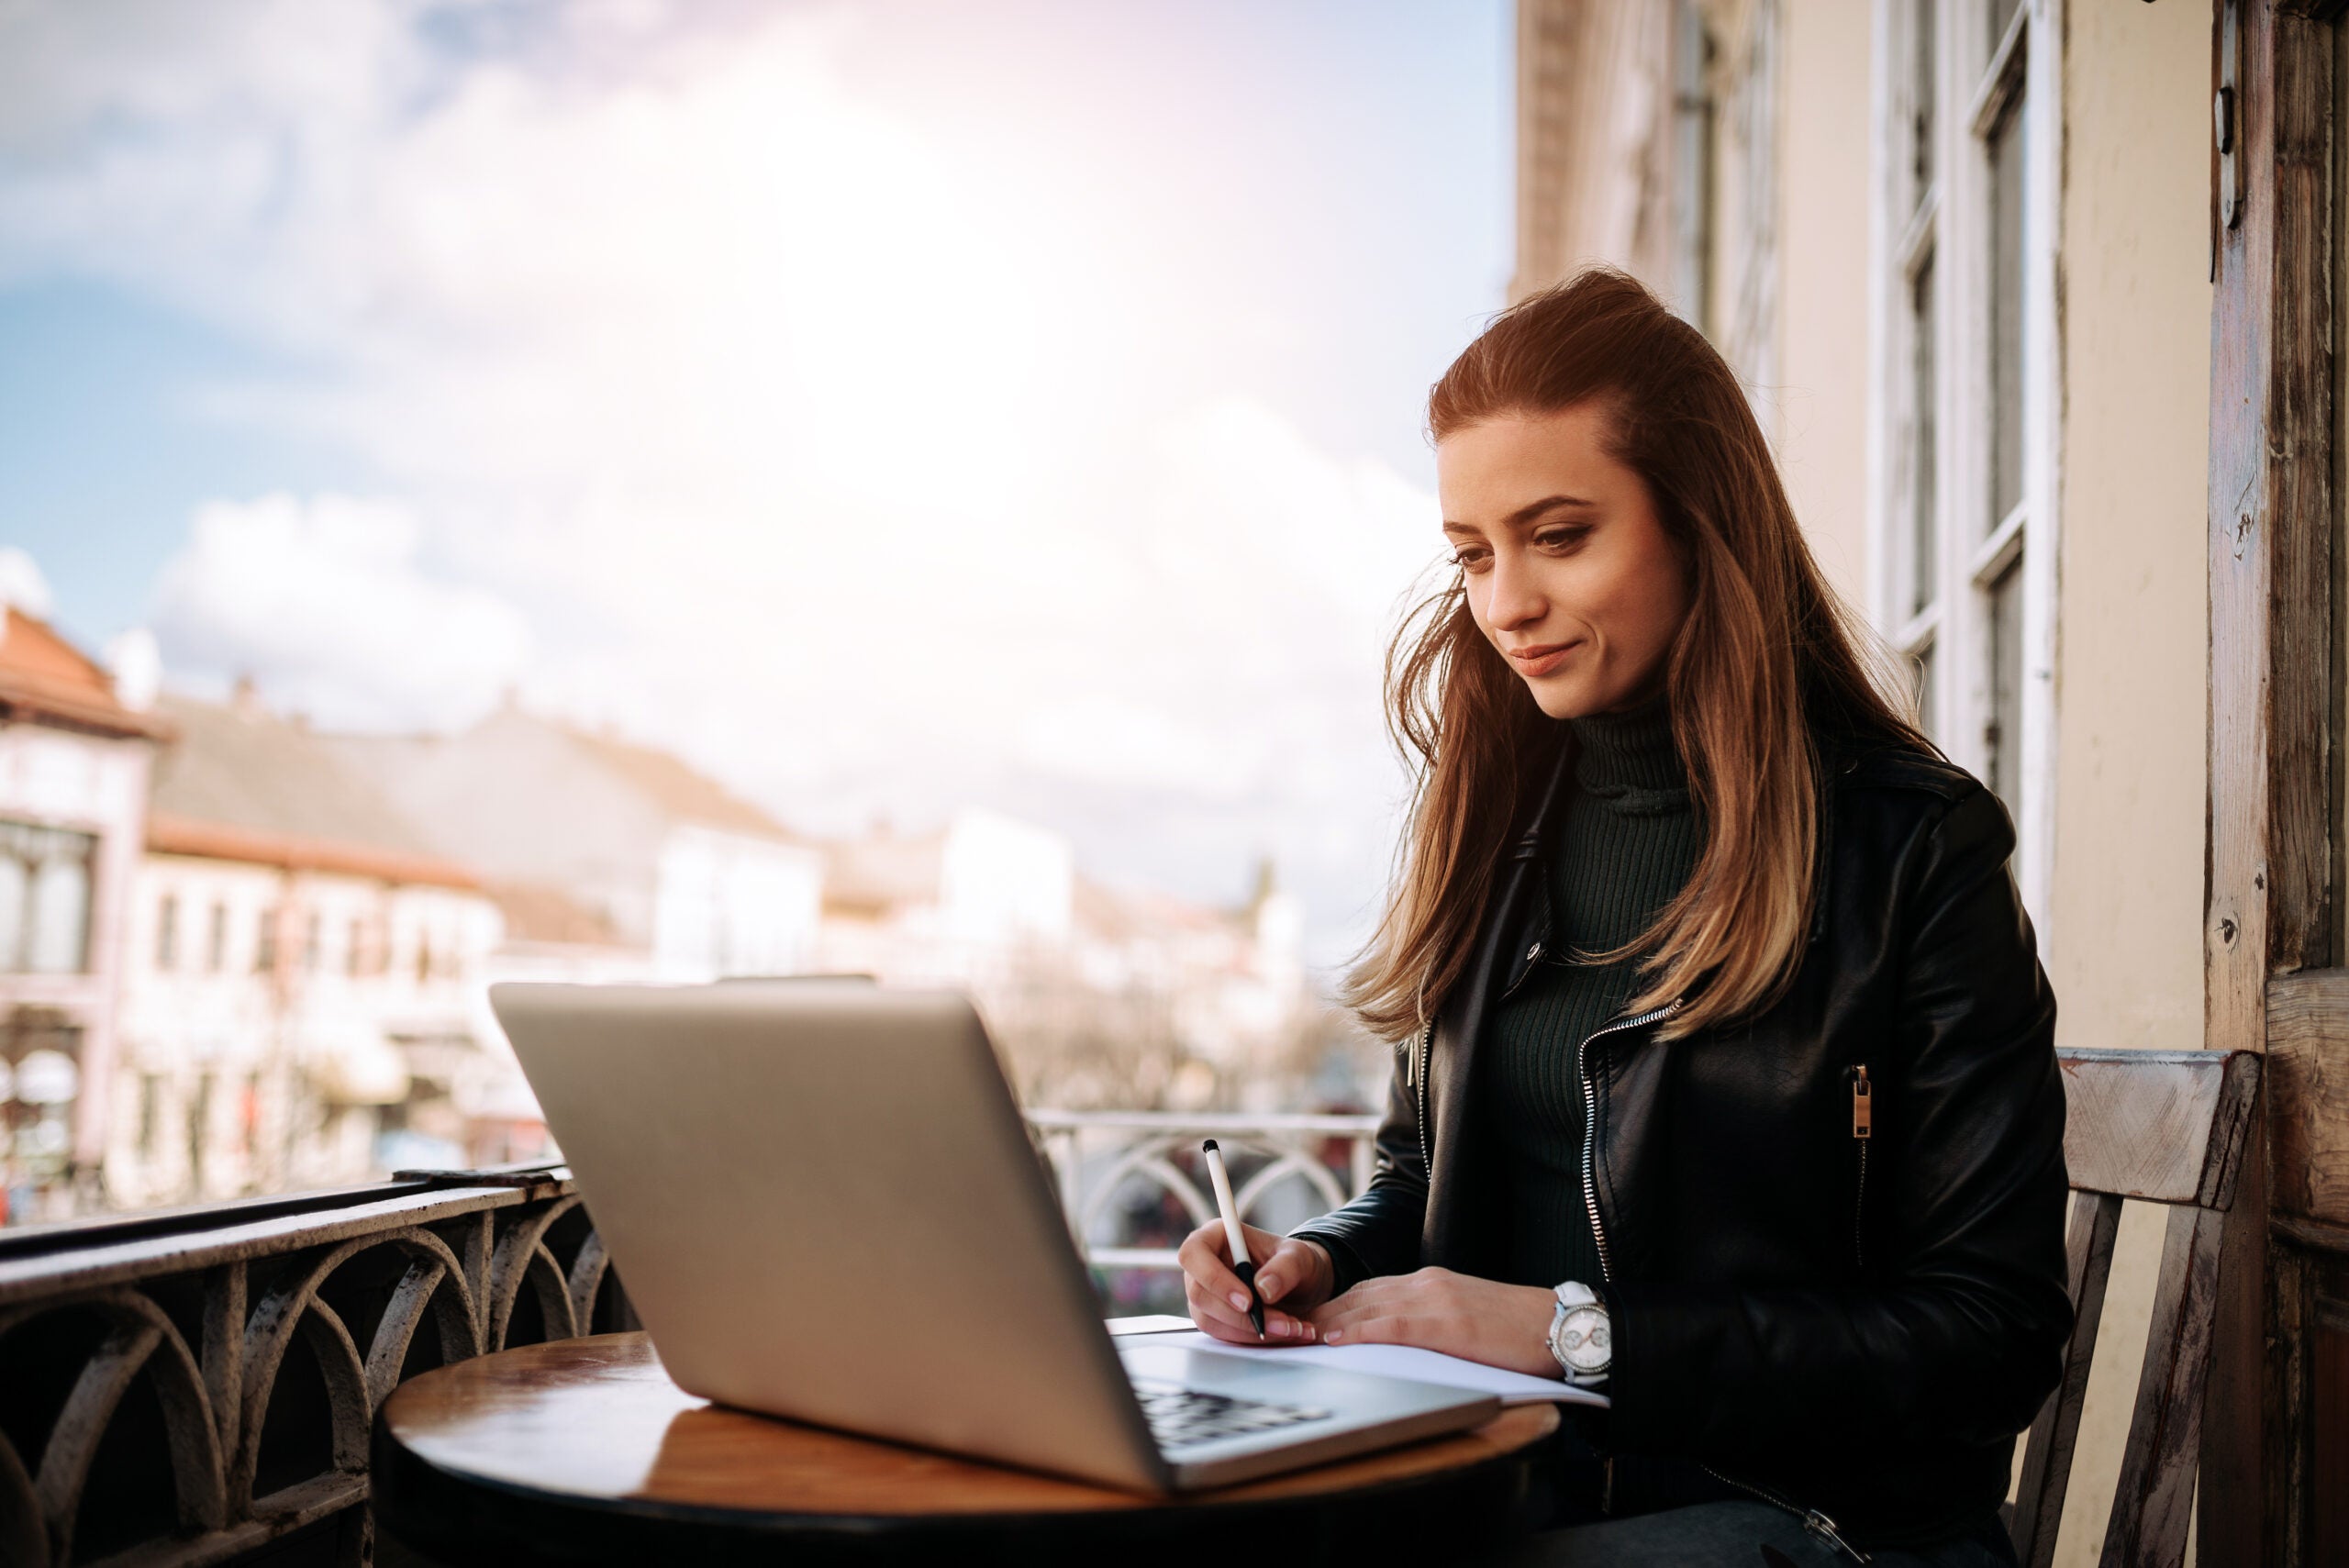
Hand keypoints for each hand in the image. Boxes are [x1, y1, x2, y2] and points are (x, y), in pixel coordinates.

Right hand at [1177, 1220, 1335, 1344]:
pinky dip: (1253, 1339)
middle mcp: (1203, 1265)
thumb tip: (1263, 1289)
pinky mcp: (1213, 1318)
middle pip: (1200, 1294)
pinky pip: (1223, 1335)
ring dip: (1250, 1331)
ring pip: (1210, 1320)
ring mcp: (1205, 1294)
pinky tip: (1281, 1334)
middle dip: (1240, 1316)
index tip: (1247, 1301)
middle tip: (1279, 1323)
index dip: (1214, 1279)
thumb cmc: (1293, 1262)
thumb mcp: (1299, 1257)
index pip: (1194, 1254)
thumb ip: (1285, 1268)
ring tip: (1290, 1329)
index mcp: (1216, 1236)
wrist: (1301, 1285)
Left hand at [1308, 1267, 1561, 1378]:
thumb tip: (1388, 1345)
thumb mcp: (1460, 1322)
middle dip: (1314, 1315)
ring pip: (1364, 1305)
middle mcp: (1424, 1284)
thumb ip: (1425, 1325)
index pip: (1363, 1293)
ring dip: (1324, 1322)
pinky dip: (1357, 1330)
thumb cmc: (1515, 1332)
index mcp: (1426, 1284)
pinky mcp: (1448, 1321)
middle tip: (1278, 1333)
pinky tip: (1334, 1340)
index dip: (1326, 1310)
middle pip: (1354, 1297)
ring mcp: (1435, 1298)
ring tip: (1290, 1338)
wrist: (1560, 1324)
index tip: (1297, 1326)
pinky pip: (1392, 1324)